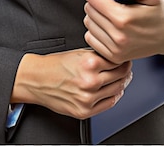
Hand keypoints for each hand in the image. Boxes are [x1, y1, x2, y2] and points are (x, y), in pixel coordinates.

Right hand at [11, 49, 131, 119]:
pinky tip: (114, 90)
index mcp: (89, 63)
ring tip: (122, 77)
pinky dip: (115, 96)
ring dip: (122, 83)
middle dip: (126, 70)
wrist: (37, 80)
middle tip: (126, 66)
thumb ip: (98, 55)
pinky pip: (109, 103)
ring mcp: (88, 98)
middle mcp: (90, 81)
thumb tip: (117, 57)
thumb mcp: (79, 52)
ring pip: (117, 89)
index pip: (118, 61)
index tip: (125, 56)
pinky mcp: (84, 111)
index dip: (124, 58)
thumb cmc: (56, 65)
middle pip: (121, 75)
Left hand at [83, 0, 163, 67]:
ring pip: (88, 23)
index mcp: (124, 18)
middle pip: (89, 9)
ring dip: (96, 15)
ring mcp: (115, 49)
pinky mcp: (113, 56)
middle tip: (112, 0)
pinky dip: (97, 30)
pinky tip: (110, 26)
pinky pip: (91, 38)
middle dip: (97, 1)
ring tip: (113, 13)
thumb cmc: (161, 13)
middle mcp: (118, 36)